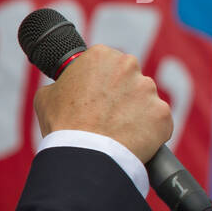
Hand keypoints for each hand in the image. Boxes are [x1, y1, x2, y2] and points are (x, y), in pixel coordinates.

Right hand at [34, 44, 172, 162]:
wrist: (85, 155)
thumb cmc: (63, 124)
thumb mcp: (48, 95)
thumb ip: (65, 83)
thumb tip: (67, 86)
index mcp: (102, 56)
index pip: (109, 65)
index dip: (102, 82)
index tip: (98, 96)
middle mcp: (130, 67)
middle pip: (131, 80)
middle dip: (123, 95)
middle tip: (108, 115)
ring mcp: (149, 91)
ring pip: (146, 101)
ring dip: (137, 113)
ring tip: (119, 131)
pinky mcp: (163, 115)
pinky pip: (158, 123)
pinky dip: (149, 132)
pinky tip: (133, 141)